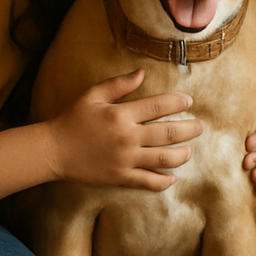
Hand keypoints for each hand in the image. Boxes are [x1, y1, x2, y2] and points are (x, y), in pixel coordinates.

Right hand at [51, 69, 202, 190]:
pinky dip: (164, 181)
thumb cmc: (73, 119)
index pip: (158, 106)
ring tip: (189, 151)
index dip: (177, 102)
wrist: (55, 150)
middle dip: (189, 129)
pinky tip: (172, 177)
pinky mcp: (120, 178)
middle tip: (200, 126)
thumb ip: (119, 84)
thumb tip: (142, 73)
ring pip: (163, 159)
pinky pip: (148, 182)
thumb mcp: (93, 95)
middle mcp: (127, 138)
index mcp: (121, 115)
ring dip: (181, 155)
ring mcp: (125, 160)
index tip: (189, 101)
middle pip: (167, 134)